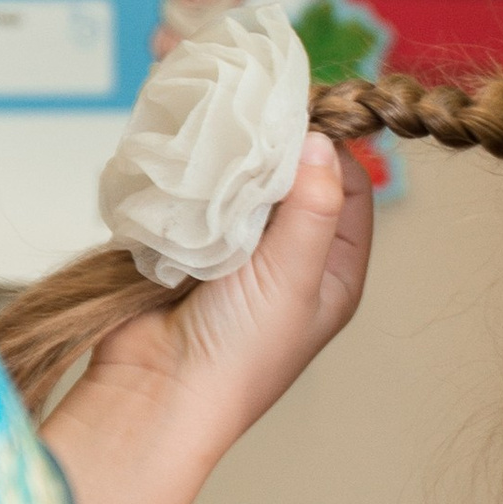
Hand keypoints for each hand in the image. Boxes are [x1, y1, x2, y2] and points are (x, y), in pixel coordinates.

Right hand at [85, 133, 374, 447]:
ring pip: (242, 182)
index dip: (328, 147)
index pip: (346, 187)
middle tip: (252, 111)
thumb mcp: (292, 276)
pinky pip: (196, 194)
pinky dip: (193, 175)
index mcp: (333, 270)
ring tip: (218, 129)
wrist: (156, 392)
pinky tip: (187, 158)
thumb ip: (310, 207)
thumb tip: (322, 140)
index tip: (299, 112)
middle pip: (294, 178)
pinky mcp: (187, 245)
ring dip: (230, 158)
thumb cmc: (238, 353)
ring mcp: (236, 250)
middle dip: (274, 146)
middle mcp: (289, 258)